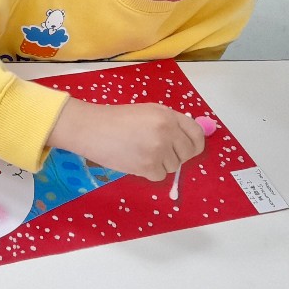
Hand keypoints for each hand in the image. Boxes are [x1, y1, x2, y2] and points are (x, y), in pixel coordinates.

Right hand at [47, 98, 205, 181]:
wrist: (91, 128)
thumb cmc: (116, 119)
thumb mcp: (147, 112)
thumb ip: (168, 123)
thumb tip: (185, 141)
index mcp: (168, 115)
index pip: (196, 134)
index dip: (195, 144)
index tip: (189, 149)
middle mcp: (167, 132)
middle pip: (188, 153)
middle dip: (177, 156)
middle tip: (160, 153)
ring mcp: (158, 150)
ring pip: (173, 166)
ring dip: (160, 163)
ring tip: (141, 152)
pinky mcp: (147, 166)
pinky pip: (160, 176)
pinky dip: (149, 172)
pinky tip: (135, 161)